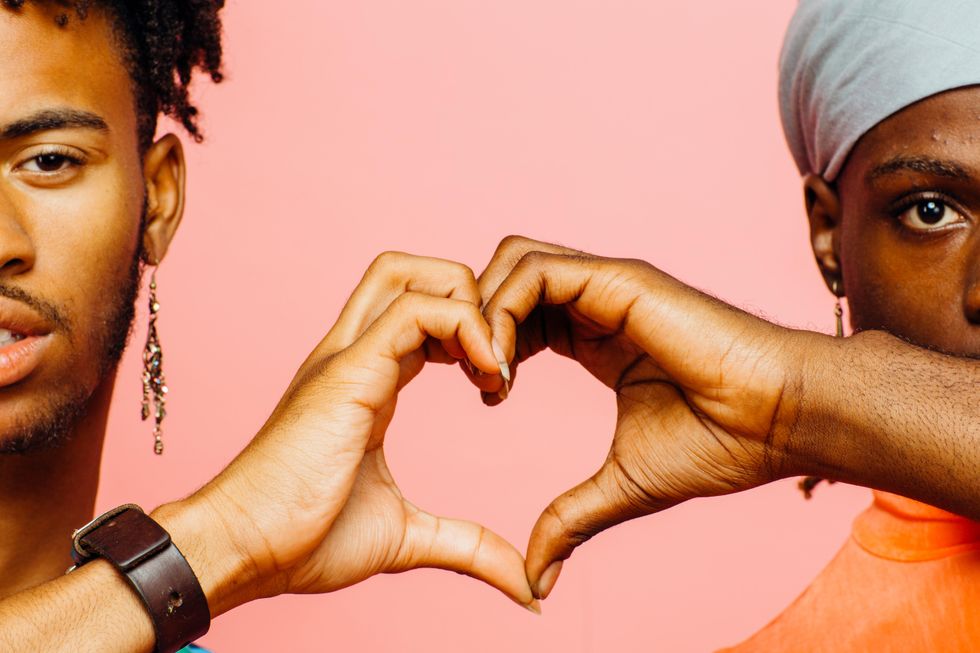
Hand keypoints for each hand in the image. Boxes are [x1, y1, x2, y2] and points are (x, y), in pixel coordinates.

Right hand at [162, 253, 536, 614]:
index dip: (471, 332)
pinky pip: (413, 312)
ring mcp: (345, 356)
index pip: (422, 314)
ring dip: (471, 306)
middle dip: (470, 295)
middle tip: (500, 360)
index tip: (499, 385)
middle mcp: (353, 355)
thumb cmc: (302, 541)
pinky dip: (464, 326)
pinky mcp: (346, 371)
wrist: (238, 551)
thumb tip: (524, 583)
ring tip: (496, 369)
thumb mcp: (405, 537)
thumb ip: (466, 546)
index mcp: (367, 380)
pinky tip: (487, 377)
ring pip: (411, 275)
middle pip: (411, 272)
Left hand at [477, 236, 811, 599]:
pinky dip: (503, 312)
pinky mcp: (620, 279)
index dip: (489, 346)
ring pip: (512, 262)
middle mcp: (597, 301)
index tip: (487, 396)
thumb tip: (534, 577)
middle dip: (475, 322)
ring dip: (483, 314)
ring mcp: (608, 284)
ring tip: (488, 375)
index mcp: (595, 335)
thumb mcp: (622, 486)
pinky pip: (536, 273)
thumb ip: (570, 520)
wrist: (782, 421)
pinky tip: (506, 367)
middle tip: (475, 380)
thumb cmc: (720, 444)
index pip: (519, 314)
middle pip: (506, 278)